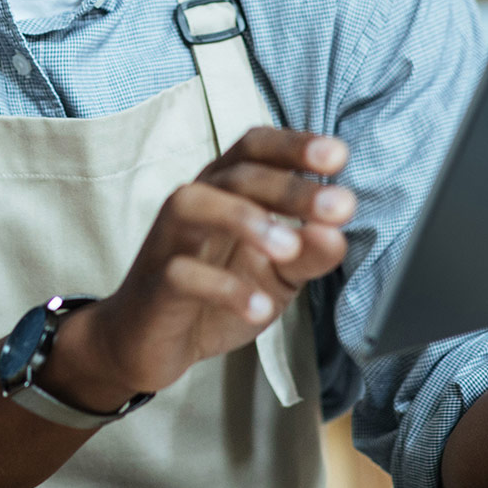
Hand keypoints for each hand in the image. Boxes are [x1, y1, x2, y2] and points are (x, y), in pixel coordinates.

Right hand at [45, 128, 354, 407]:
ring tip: (290, 248)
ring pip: (194, 204)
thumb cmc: (213, 294)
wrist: (147, 342)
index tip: (338, 156)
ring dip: (245, 219)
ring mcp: (169, 240)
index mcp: (226, 190)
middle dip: (290, 188)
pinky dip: (223, 289)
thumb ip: (308, 255)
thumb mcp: (276, 275)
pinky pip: (181, 274)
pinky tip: (260, 307)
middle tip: (340, 206)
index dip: (294, 145)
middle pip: (237, 174)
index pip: (255, 148)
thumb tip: (339, 234)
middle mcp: (194, 202)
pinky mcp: (154, 283)